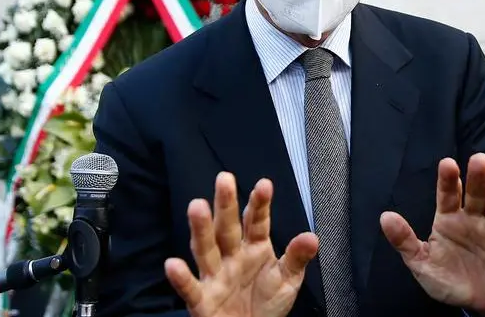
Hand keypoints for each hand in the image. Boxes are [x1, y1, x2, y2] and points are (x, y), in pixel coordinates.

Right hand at [164, 172, 318, 316]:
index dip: (259, 204)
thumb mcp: (288, 280)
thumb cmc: (267, 304)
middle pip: (227, 228)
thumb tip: (312, 237)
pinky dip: (181, 278)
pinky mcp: (202, 300)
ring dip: (200, 229)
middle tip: (224, 179)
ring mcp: (215, 275)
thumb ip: (296, 258)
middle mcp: (231, 256)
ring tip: (196, 207)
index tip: (264, 185)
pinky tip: (173, 264)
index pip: (256, 222)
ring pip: (206, 249)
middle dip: (225, 204)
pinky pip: (190, 288)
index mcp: (254, 247)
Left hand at [380, 152, 484, 313]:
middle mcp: (471, 217)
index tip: (447, 164)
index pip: (447, 194)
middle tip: (480, 159)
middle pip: (475, 192)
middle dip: (477, 176)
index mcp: (447, 218)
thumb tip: (384, 217)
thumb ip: (405, 241)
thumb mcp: (421, 263)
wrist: (476, 305)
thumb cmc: (446, 281)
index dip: (447, 180)